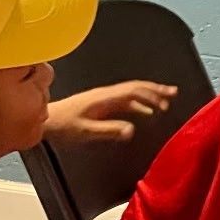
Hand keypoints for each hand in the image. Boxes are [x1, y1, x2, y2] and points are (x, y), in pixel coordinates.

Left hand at [44, 81, 176, 146]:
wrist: (46, 120)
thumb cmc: (63, 125)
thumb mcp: (86, 131)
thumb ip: (109, 130)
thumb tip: (131, 130)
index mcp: (104, 98)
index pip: (133, 91)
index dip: (151, 93)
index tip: (166, 99)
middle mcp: (105, 95)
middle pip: (135, 88)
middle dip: (155, 90)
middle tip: (173, 93)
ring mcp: (103, 98)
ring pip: (131, 93)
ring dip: (149, 96)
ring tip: (165, 101)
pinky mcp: (101, 104)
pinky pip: (125, 101)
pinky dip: (139, 103)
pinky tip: (145, 111)